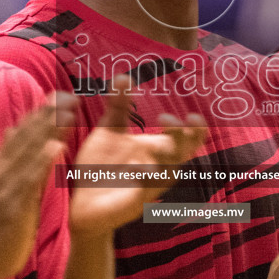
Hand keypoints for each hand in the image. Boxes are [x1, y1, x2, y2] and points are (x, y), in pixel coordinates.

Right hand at [0, 100, 65, 278]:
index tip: (58, 95)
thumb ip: (10, 159)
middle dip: (47, 115)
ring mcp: (5, 185)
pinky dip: (43, 160)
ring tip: (67, 112)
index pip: (21, 132)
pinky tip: (57, 145)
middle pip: (25, 136)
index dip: (39, 113)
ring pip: (30, 151)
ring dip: (49, 129)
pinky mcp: (14, 202)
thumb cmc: (3, 221)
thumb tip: (9, 131)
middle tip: (67, 95)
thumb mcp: (4, 184)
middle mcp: (0, 169)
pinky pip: (31, 177)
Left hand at [68, 77, 207, 237]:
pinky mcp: (136, 200)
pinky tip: (138, 166)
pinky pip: (147, 187)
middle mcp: (159, 167)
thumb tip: (123, 77)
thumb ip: (119, 107)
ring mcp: (150, 184)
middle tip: (166, 119)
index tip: (192, 115)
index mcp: (158, 149)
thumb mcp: (109, 131)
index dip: (196, 128)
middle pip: (183, 151)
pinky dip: (145, 175)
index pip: (188, 139)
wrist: (83, 201)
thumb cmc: (100, 167)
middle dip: (182, 136)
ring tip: (155, 142)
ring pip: (169, 170)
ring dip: (165, 155)